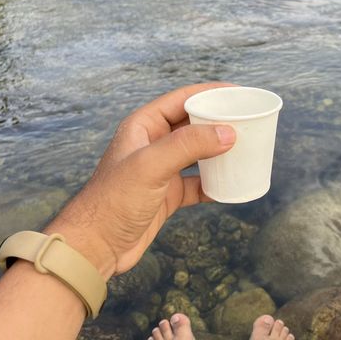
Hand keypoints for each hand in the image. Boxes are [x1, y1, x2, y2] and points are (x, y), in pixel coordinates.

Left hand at [44, 83, 235, 277]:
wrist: (94, 248)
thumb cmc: (113, 200)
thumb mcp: (151, 165)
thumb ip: (188, 145)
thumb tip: (228, 133)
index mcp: (144, 125)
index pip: (182, 98)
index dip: (210, 92)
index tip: (237, 92)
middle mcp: (153, 143)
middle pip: (193, 123)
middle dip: (218, 120)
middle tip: (246, 120)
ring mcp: (161, 170)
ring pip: (197, 153)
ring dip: (219, 151)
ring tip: (245, 147)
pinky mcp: (167, 194)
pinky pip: (198, 182)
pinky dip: (214, 182)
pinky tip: (230, 184)